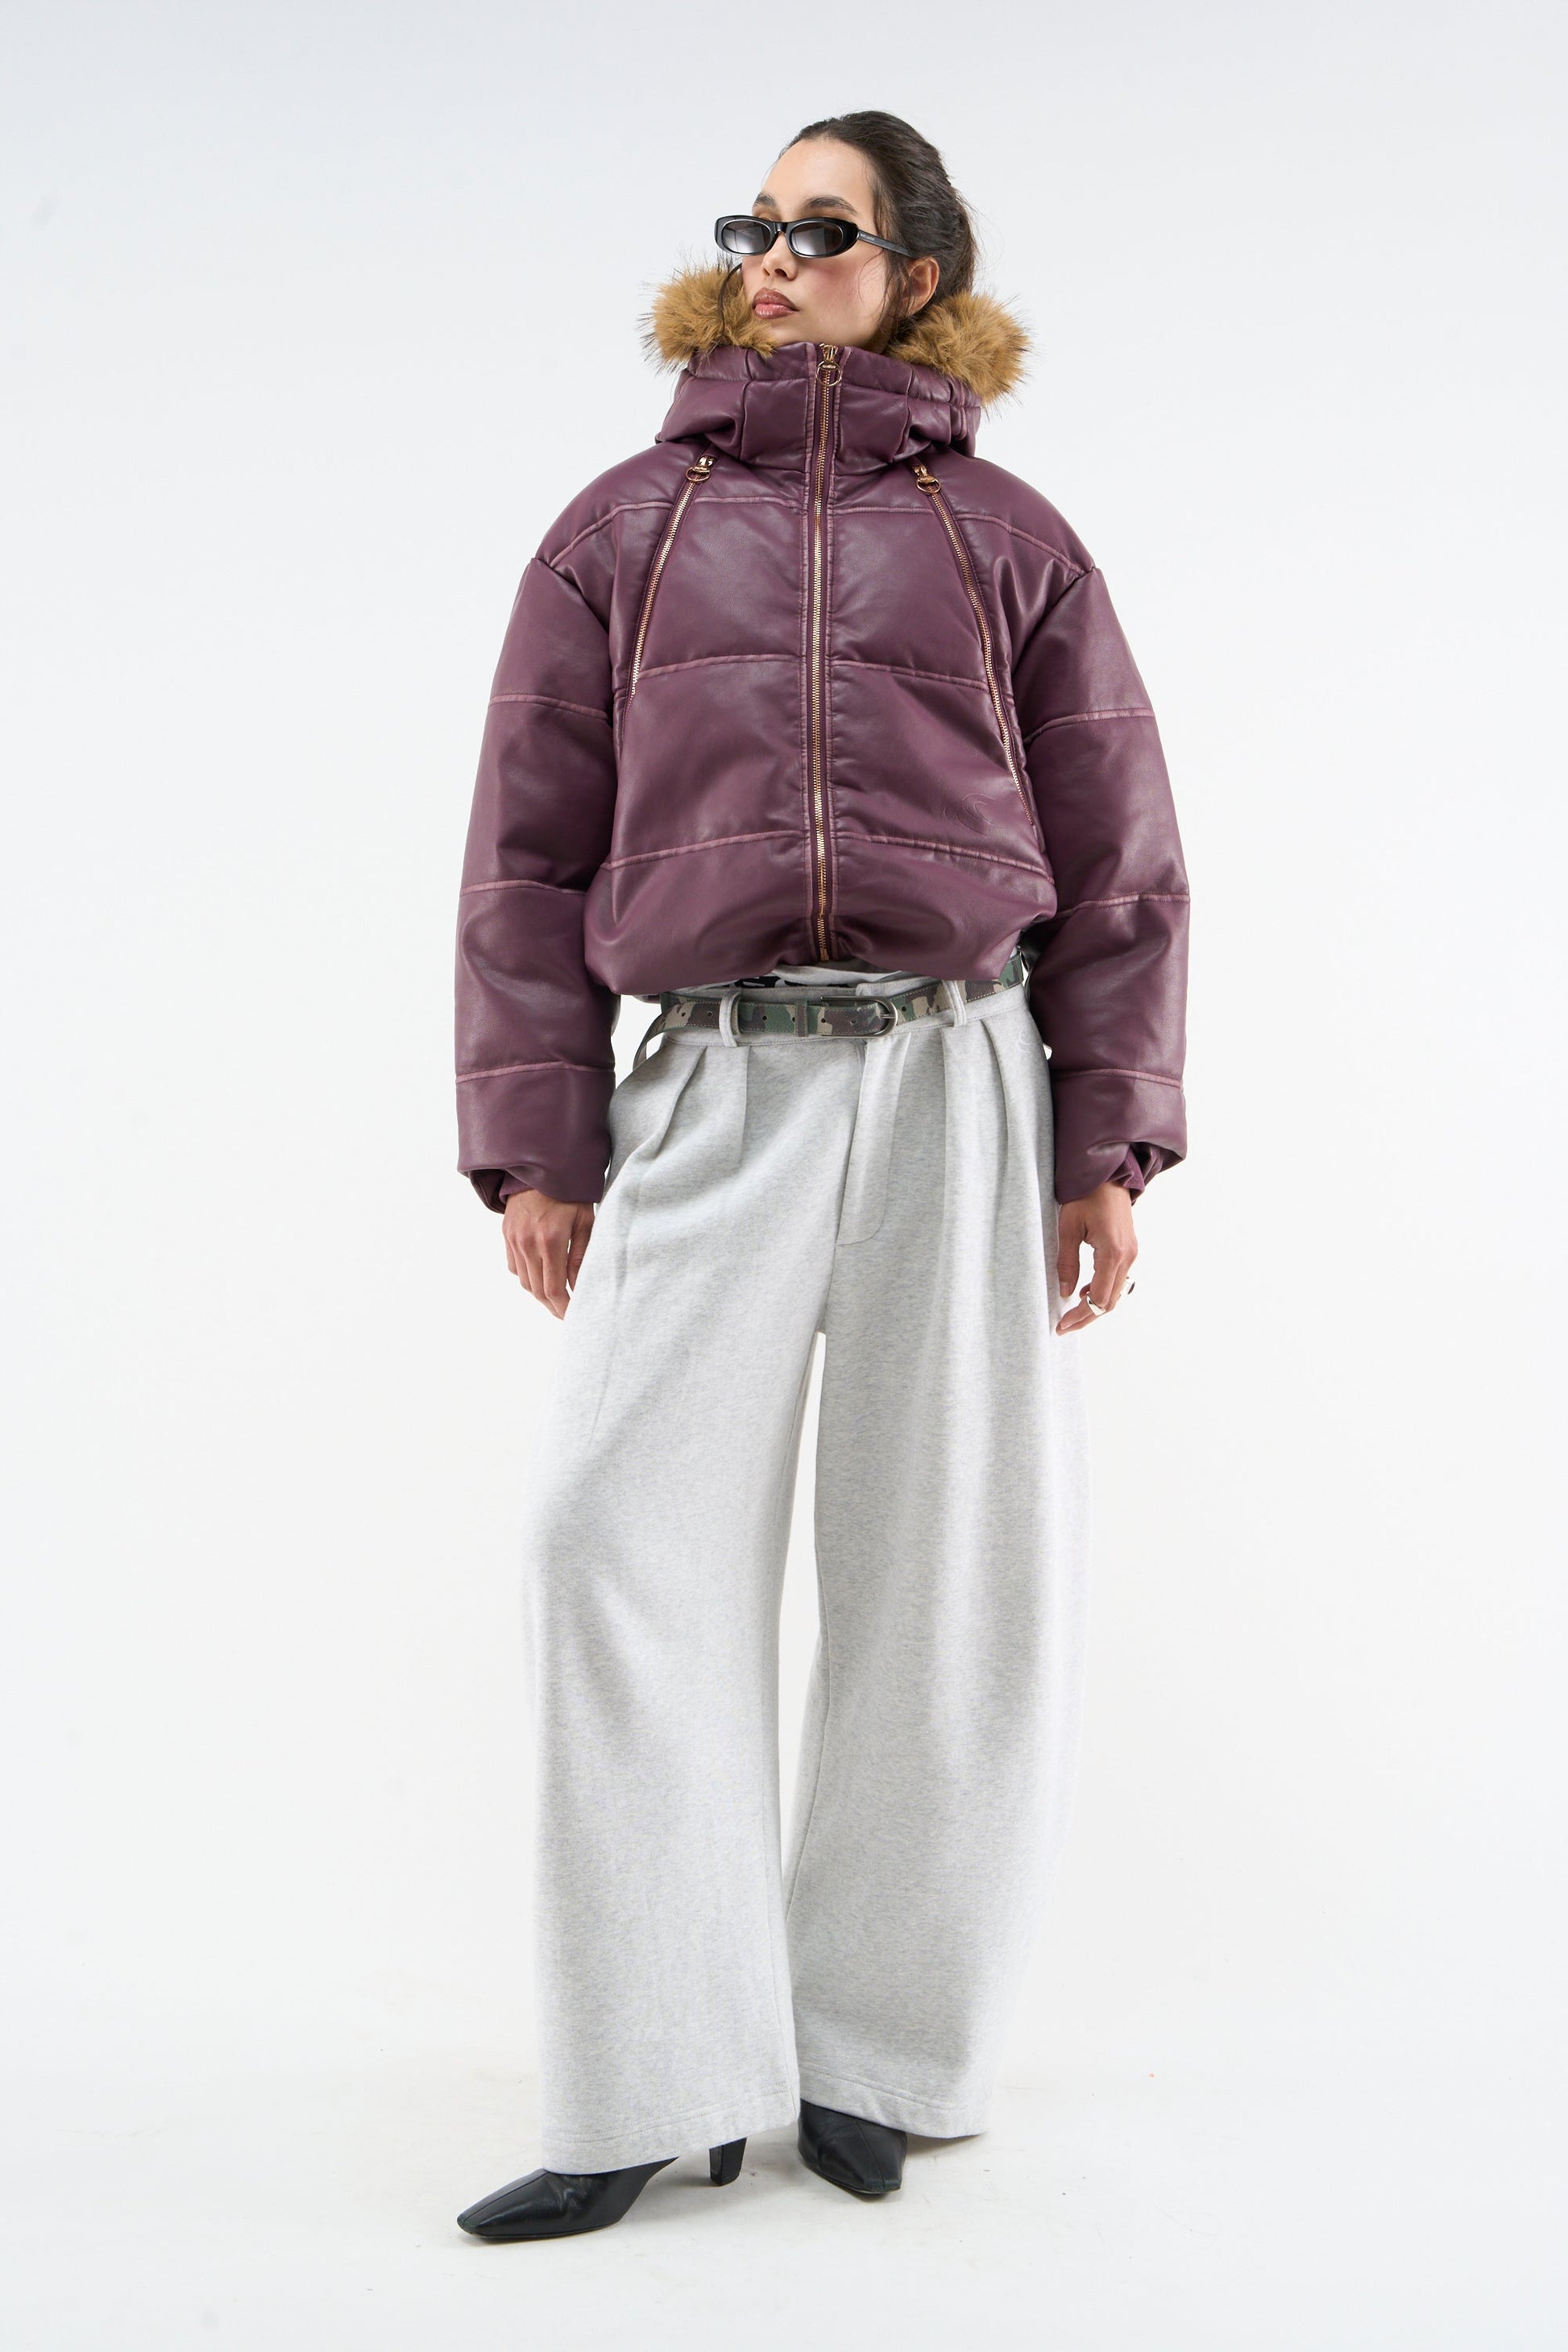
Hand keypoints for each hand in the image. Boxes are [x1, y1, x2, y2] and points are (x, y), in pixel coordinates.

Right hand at [502, 1188, 595, 1317]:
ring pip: (525, 1281)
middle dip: (553, 1307)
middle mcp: (527, 1242)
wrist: (540, 1168)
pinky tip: (542, 1276)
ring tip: (557, 1298)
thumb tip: (580, 1288)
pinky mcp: (507, 1235)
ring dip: (540, 1294)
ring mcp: (513, 1239)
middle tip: (567, 1313)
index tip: (574, 1316)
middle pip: (537, 1290)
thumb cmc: (571, 1194)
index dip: (563, 1308)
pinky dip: (528, 1276)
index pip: (553, 1289)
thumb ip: (581, 1257)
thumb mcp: (585, 1222)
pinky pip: (515, 1267)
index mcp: (550, 1240)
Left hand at [1054, 1180, 1136, 1334]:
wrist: (1108, 1173)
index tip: (1062, 1325)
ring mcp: (1131, 1253)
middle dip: (1087, 1317)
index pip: (1099, 1299)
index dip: (1081, 1316)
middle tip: (1064, 1327)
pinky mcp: (1129, 1249)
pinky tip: (1084, 1291)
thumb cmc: (1085, 1196)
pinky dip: (1102, 1290)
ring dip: (1095, 1306)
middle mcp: (1128, 1257)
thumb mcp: (1068, 1229)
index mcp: (1113, 1253)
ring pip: (1116, 1292)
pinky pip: (1118, 1279)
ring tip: (1071, 1314)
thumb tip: (1066, 1293)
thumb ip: (1067, 1263)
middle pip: (1110, 1301)